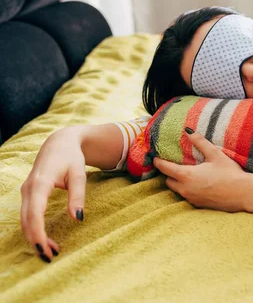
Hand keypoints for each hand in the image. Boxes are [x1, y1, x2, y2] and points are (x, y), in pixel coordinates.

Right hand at [20, 128, 86, 262]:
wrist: (59, 143)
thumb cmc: (71, 158)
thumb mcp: (79, 175)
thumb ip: (78, 196)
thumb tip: (77, 219)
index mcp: (41, 183)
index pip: (35, 213)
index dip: (38, 233)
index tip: (46, 249)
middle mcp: (29, 188)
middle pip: (27, 221)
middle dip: (36, 241)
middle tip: (51, 257)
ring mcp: (26, 191)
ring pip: (25, 220)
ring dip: (35, 237)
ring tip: (52, 250)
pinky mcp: (28, 194)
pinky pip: (28, 215)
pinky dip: (34, 229)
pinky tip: (46, 238)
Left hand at [153, 129, 248, 211]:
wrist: (243, 194)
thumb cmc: (229, 173)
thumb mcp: (215, 154)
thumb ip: (200, 142)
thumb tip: (187, 130)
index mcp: (186, 175)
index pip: (165, 168)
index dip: (158, 162)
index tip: (155, 157)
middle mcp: (185, 189)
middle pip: (168, 181)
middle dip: (169, 173)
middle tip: (173, 165)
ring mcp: (191, 199)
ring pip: (177, 190)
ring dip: (178, 182)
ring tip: (186, 174)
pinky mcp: (199, 205)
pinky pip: (187, 196)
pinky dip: (188, 190)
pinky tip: (198, 184)